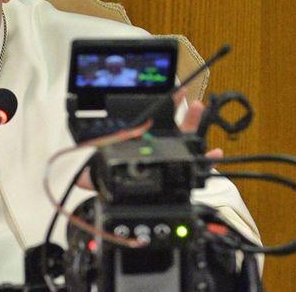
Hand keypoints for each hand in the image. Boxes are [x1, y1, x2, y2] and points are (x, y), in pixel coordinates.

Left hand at [77, 89, 221, 189]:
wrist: (131, 206)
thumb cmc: (120, 184)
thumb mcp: (102, 173)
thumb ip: (91, 169)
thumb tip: (79, 170)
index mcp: (142, 141)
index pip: (152, 119)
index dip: (162, 104)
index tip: (171, 90)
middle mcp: (160, 145)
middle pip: (175, 124)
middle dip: (182, 108)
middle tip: (187, 95)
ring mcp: (174, 156)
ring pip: (189, 138)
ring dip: (196, 123)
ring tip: (199, 109)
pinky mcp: (185, 171)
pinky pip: (200, 166)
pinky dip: (210, 159)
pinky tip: (216, 152)